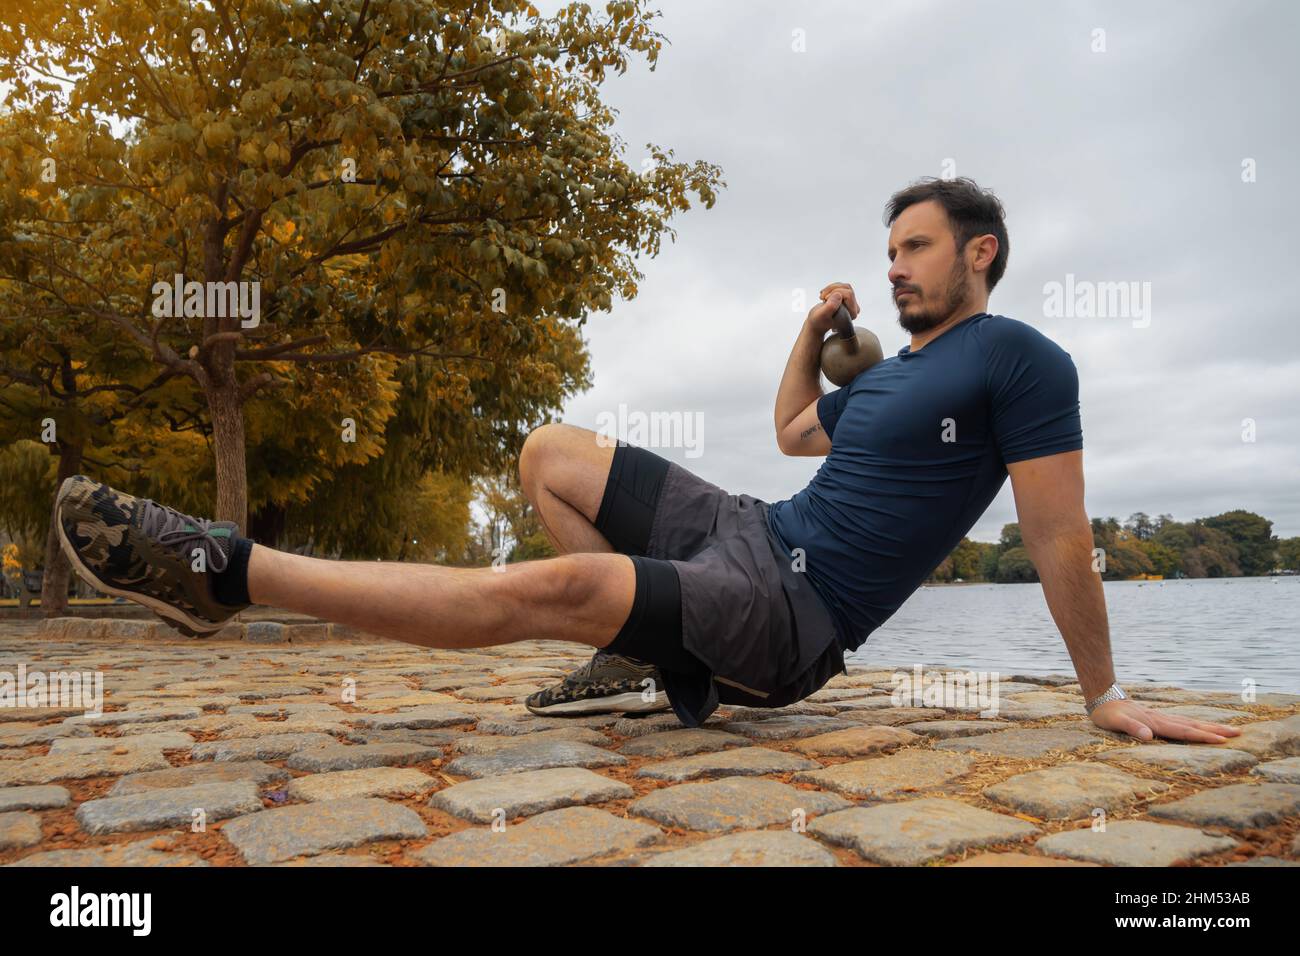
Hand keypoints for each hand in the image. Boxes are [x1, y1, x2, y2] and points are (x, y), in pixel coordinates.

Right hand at [808, 281, 858, 333]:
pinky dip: (831, 288)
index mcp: (852, 314)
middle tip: (822, 297)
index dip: (835, 293)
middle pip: (847, 288)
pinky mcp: (846, 299)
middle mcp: (854, 308)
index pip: (848, 294)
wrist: (816, 322)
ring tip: (822, 296)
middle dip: (832, 289)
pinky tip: (825, 295)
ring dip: (831, 288)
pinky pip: (842, 286)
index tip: (825, 299)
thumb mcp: (821, 315)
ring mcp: (851, 303)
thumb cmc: (818, 321)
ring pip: (844, 286)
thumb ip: (830, 307)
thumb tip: (839, 295)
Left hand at [1090, 698, 1242, 742]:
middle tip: (1239, 734)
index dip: (1203, 737)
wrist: (1102, 699)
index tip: (1223, 741)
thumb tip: (1149, 736)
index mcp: (1156, 723)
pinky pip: (1183, 721)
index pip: (1184, 731)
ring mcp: (1162, 717)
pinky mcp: (1158, 718)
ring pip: (1191, 721)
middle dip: (1216, 730)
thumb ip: (1132, 728)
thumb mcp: (1116, 723)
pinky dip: (1197, 724)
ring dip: (1210, 726)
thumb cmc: (1108, 715)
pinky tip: (1203, 726)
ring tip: (1229, 729)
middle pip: (1194, 725)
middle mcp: (1162, 719)